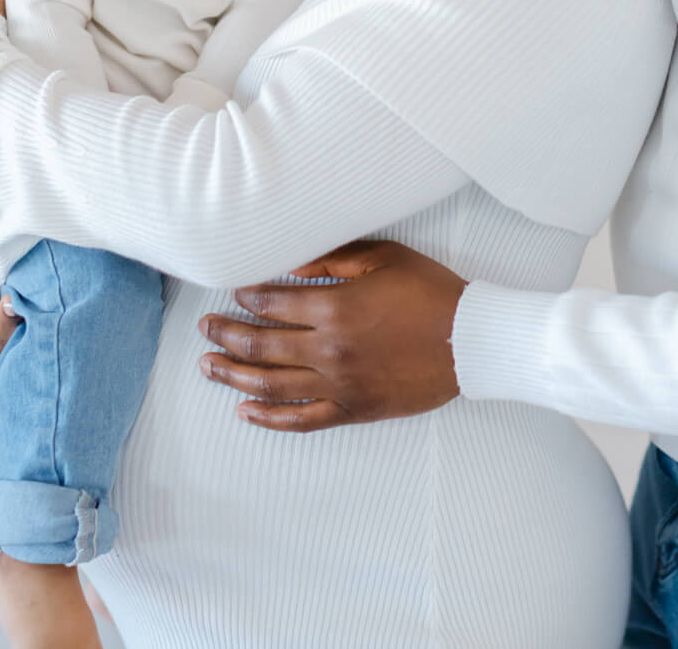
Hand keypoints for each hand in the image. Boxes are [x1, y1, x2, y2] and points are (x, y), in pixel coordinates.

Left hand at [197, 241, 465, 431]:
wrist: (472, 341)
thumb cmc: (432, 293)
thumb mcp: (384, 257)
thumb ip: (333, 259)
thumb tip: (289, 267)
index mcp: (335, 308)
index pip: (272, 303)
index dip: (246, 296)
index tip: (233, 291)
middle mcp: (329, 350)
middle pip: (260, 346)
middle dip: (226, 334)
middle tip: (205, 327)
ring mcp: (339, 384)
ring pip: (270, 386)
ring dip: (233, 375)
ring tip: (208, 365)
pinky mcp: (354, 410)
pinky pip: (302, 419)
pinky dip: (269, 418)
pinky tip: (245, 410)